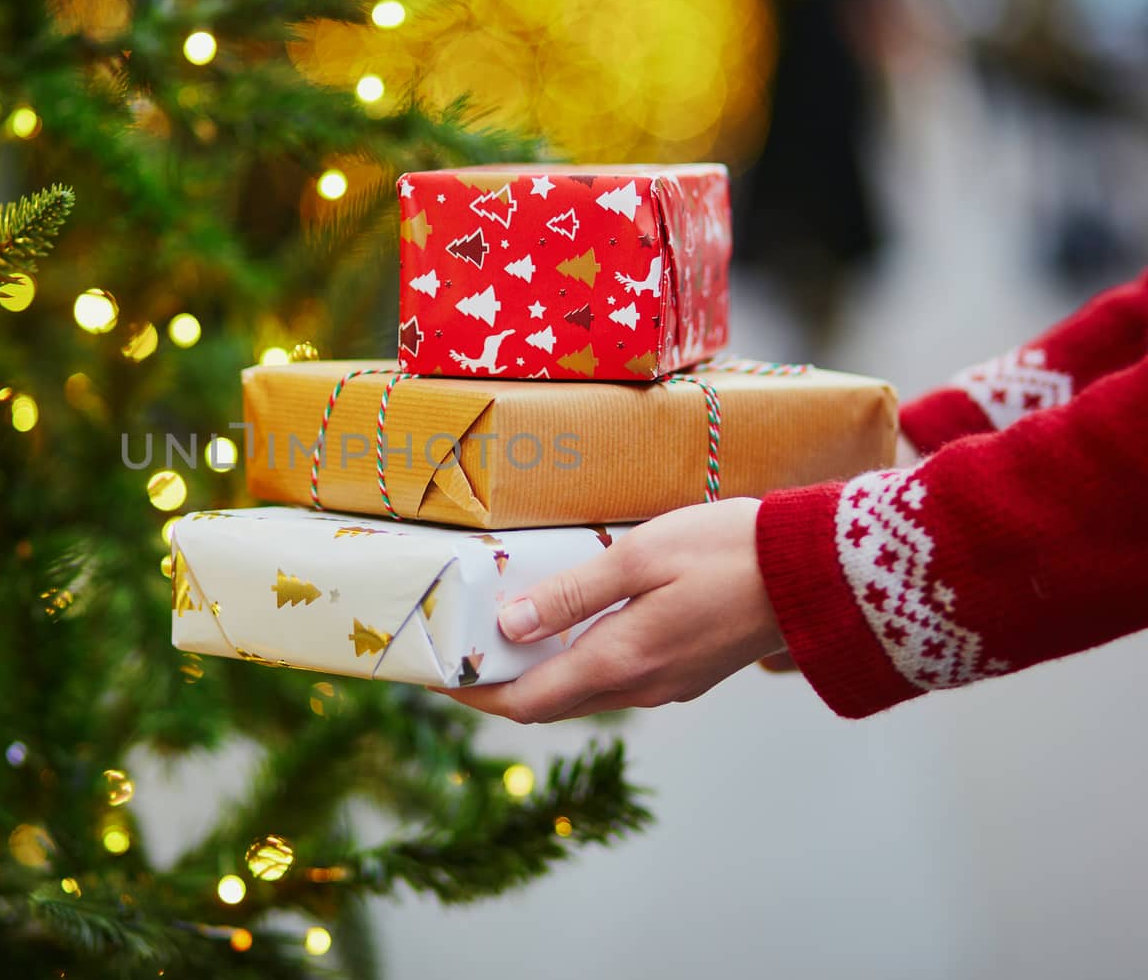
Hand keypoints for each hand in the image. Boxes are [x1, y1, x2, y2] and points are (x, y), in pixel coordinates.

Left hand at [436, 498, 786, 721]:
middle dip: (498, 686)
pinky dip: (576, 663)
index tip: (436, 675)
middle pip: (549, 704)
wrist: (819, 572)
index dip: (474, 695)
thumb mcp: (640, 558)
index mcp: (620, 664)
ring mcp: (668, 685)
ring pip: (583, 693)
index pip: (525, 702)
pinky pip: (615, 679)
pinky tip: (566, 627)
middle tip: (458, 653)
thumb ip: (571, 594)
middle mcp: (640, 688)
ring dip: (538, 674)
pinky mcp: (688, 671)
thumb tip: (509, 626)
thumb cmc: (728, 552)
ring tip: (501, 635)